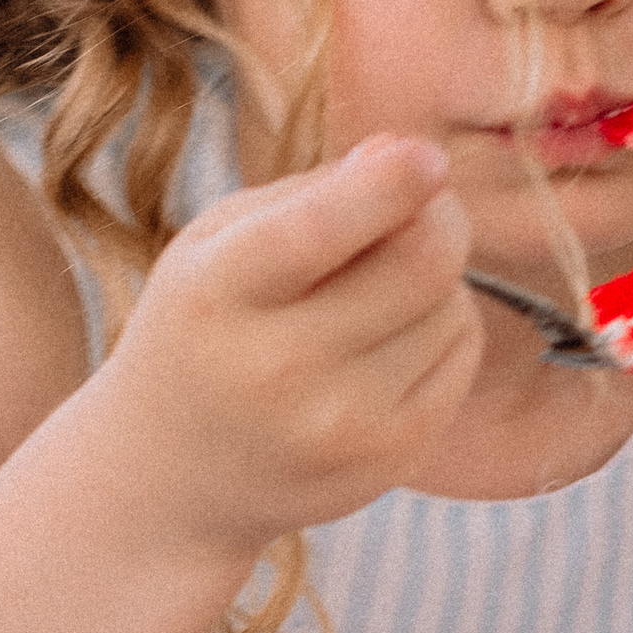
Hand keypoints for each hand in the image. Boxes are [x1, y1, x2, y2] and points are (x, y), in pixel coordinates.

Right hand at [84, 133, 479, 571]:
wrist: (171, 476)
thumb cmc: (205, 326)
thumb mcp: (218, 242)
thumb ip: (313, 191)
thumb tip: (413, 158)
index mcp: (218, 293)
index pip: (316, 232)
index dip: (387, 188)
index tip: (428, 157)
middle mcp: (276, 368)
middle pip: (421, 262)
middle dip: (439, 214)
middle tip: (425, 202)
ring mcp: (338, 426)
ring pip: (451, 305)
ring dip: (436, 277)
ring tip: (377, 290)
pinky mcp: (389, 460)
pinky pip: (461, 352)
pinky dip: (444, 326)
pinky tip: (388, 338)